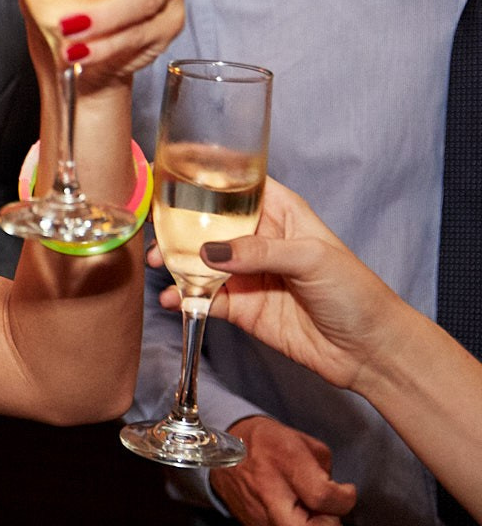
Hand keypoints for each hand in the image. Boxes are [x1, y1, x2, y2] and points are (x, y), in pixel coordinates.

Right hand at [156, 180, 416, 394]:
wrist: (368, 350)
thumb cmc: (356, 292)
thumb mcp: (312, 259)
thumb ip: (259, 252)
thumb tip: (208, 251)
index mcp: (280, 213)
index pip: (238, 185)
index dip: (207, 178)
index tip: (172, 175)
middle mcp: (258, 239)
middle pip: (208, 223)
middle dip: (179, 225)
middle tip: (156, 232)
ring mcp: (246, 273)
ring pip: (199, 260)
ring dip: (176, 262)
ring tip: (162, 267)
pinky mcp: (240, 306)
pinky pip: (203, 297)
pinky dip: (184, 297)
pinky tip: (174, 300)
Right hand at [211, 415, 374, 525]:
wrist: (222, 455)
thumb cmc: (267, 443)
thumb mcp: (302, 441)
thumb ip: (325, 470)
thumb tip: (339, 496)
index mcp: (281, 462)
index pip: (320, 496)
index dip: (345, 498)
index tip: (347, 490)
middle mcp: (268, 495)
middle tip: (344, 523)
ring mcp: (261, 520)